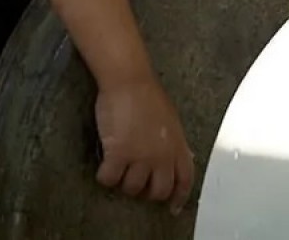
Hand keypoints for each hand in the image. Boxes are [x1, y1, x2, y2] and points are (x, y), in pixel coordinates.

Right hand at [94, 76, 195, 214]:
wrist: (129, 81)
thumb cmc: (147, 95)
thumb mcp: (171, 122)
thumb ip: (172, 143)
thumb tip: (174, 157)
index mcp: (177, 145)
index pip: (185, 180)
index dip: (179, 196)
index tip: (173, 206)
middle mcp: (162, 155)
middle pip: (159, 191)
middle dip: (147, 192)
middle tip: (138, 184)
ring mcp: (141, 156)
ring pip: (132, 188)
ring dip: (124, 182)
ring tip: (119, 169)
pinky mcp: (119, 153)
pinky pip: (109, 179)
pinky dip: (104, 176)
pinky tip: (104, 167)